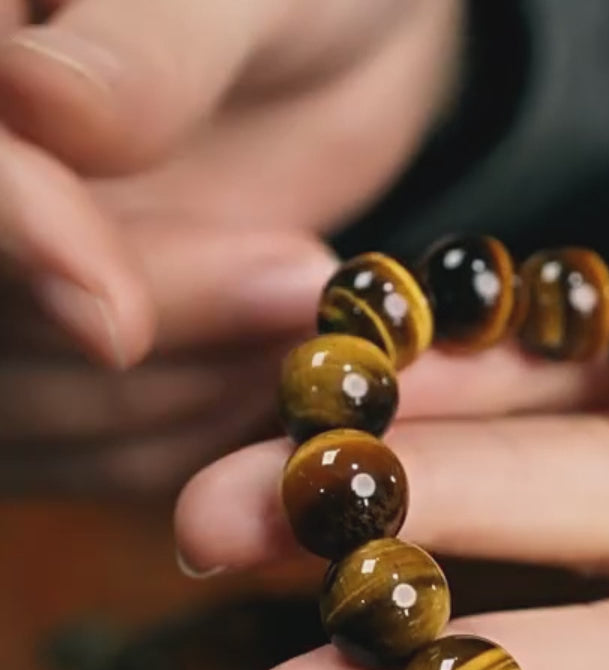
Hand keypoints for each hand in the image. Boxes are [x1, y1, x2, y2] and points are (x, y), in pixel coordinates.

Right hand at [0, 0, 459, 491]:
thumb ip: (147, 39)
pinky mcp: (71, 358)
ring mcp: (13, 282)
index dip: (8, 243)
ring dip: (186, 402)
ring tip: (311, 314)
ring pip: (25, 414)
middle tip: (302, 281)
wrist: (343, 54)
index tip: (111, 320)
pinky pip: (97, 456)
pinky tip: (282, 388)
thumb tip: (37, 104)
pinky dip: (197, 445)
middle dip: (152, 329)